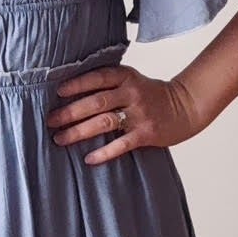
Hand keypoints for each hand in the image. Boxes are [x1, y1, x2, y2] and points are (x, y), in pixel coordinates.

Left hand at [45, 66, 210, 164]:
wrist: (186, 106)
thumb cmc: (152, 95)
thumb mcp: (133, 81)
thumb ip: (109, 84)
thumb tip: (71, 95)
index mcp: (126, 77)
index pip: (97, 77)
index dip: (76, 84)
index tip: (58, 92)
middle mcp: (132, 93)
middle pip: (95, 102)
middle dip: (70, 112)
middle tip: (50, 121)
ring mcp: (139, 114)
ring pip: (103, 122)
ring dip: (79, 131)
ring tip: (60, 139)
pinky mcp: (146, 133)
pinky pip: (121, 144)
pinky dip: (104, 152)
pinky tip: (89, 159)